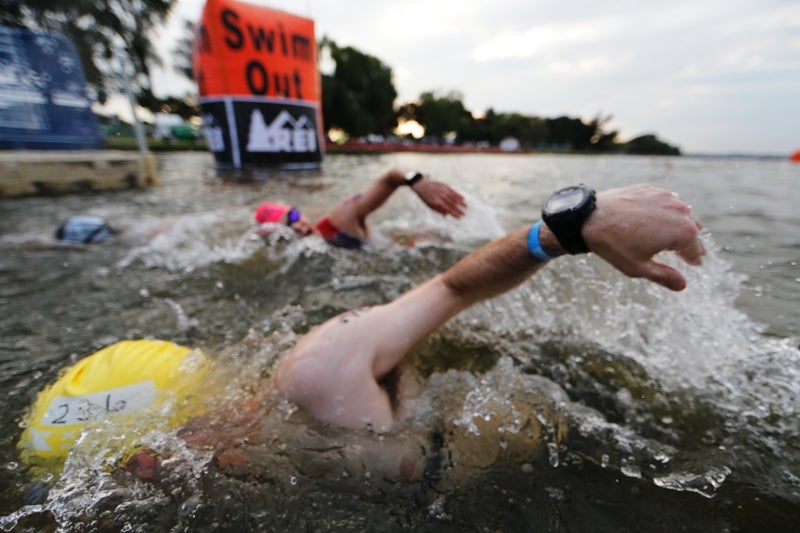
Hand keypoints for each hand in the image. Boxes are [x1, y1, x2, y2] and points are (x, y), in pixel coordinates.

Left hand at [411, 177, 466, 217]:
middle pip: (452, 205)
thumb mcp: (430, 205)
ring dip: (461, 203)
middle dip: (459, 210)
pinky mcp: (445, 186)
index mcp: (437, 203)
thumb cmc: (426, 197)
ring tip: (466, 207)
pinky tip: (463, 199)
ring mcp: (444, 191)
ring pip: (454, 198)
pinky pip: (453, 191)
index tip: (459, 217)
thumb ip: (439, 210)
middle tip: (464, 214)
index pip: (448, 210)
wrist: (422, 185)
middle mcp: (441, 197)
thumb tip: (447, 215)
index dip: (454, 214)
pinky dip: (458, 195)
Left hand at [581, 184, 705, 290]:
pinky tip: (662, 220)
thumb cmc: (614, 245)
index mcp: (682, 231)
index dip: (695, 259)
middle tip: (692, 253)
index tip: (696, 264)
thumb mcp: (639, 267)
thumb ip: (664, 276)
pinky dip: (668, 212)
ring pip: (682, 213)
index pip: (696, 249)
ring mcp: (665, 197)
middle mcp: (679, 210)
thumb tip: (683, 285)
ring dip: (683, 225)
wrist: (590, 218)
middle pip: (693, 229)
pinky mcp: (651, 190)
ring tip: (681, 236)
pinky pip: (666, 202)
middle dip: (693, 243)